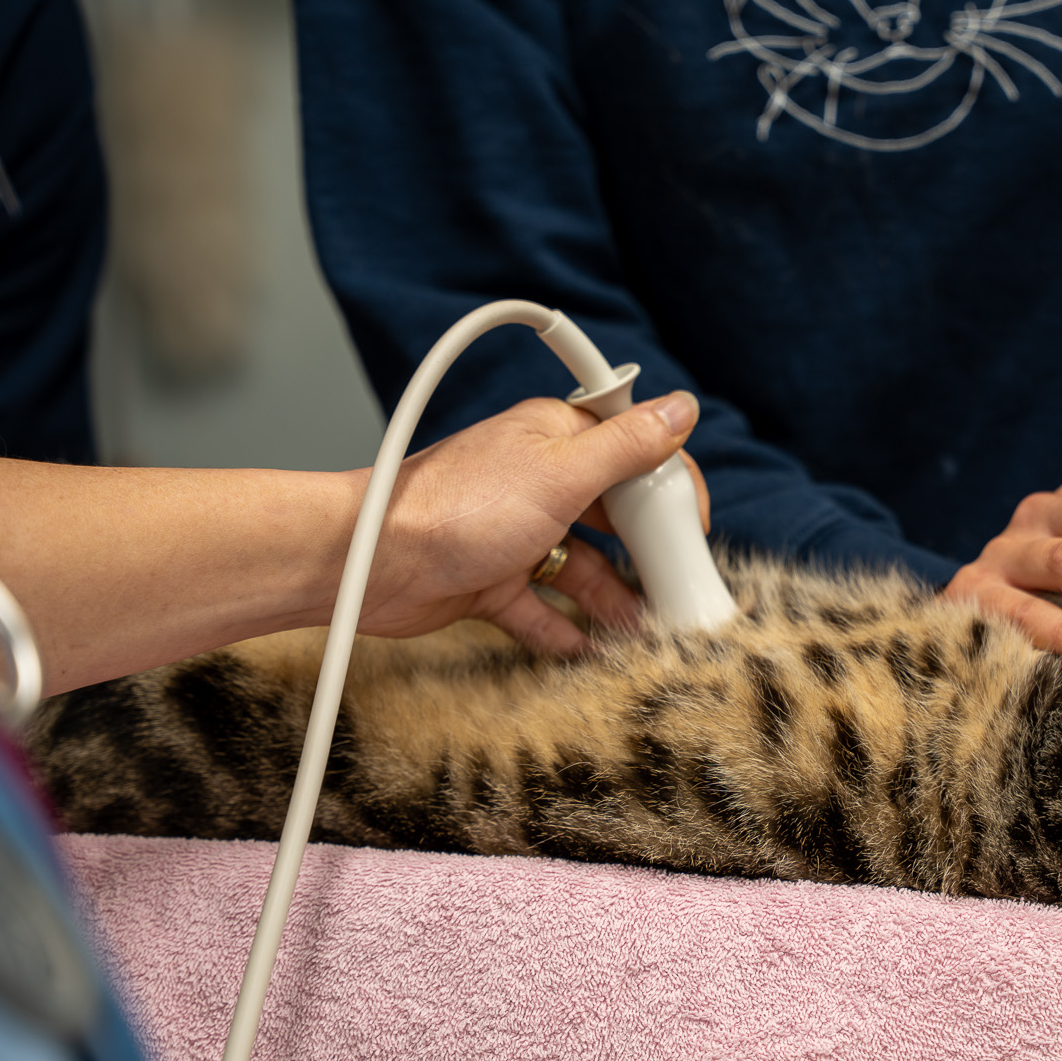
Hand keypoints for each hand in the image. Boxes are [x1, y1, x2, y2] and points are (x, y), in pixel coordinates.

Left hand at [357, 392, 705, 653]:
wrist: (370, 562)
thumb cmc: (456, 506)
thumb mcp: (559, 473)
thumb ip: (625, 446)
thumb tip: (682, 409)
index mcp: (556, 438)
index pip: (634, 454)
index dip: (668, 491)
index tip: (691, 529)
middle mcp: (539, 481)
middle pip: (615, 517)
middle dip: (648, 555)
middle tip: (679, 590)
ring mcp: (517, 532)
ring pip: (584, 567)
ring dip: (614, 600)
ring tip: (644, 633)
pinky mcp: (493, 579)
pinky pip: (543, 609)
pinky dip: (568, 631)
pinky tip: (593, 651)